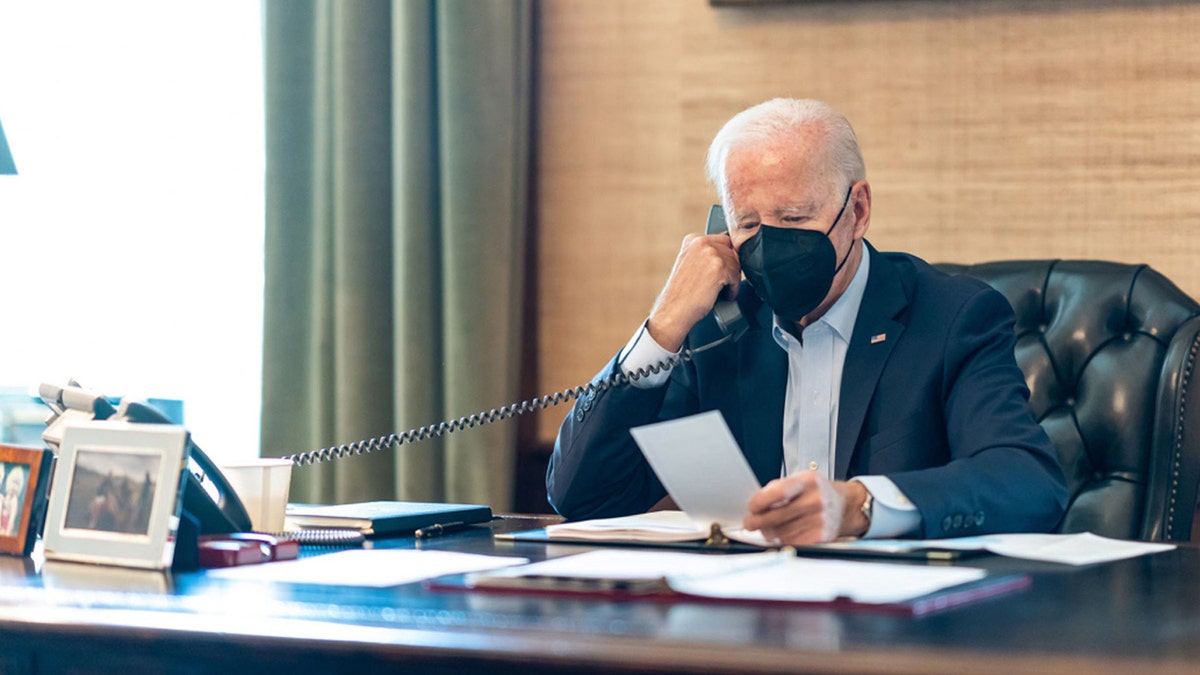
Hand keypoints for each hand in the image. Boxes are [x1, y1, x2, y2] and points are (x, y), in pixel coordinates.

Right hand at [646, 233, 741, 351]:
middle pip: (732, 251)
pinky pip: (736, 276)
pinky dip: (733, 288)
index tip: (724, 271)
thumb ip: (706, 255)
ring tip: (722, 291)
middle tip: (724, 283)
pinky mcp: (718, 267)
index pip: (723, 241)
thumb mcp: (690, 263)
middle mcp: (701, 242)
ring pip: (736, 263)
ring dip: (732, 279)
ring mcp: (710, 253)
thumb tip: (730, 255)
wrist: (673, 310)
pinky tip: (723, 295)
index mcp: (693, 239)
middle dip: (731, 268)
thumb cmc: (681, 293)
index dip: (726, 258)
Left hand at [743, 473, 869, 544]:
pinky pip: (794, 541)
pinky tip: (783, 533)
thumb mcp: (800, 480)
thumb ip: (778, 488)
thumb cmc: (818, 492)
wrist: (845, 505)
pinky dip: (784, 539)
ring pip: (783, 532)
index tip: (752, 507)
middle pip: (778, 516)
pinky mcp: (823, 536)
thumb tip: (757, 504)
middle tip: (750, 523)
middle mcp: (816, 500)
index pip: (779, 492)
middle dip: (758, 521)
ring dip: (770, 532)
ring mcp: (821, 519)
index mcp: (809, 481)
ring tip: (768, 528)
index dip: (761, 501)